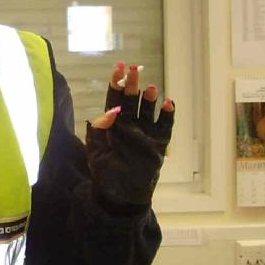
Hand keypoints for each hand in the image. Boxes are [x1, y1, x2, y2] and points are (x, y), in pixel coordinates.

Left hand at [86, 62, 174, 204]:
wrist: (120, 196)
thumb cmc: (105, 173)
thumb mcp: (95, 152)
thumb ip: (99, 130)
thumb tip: (110, 111)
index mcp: (112, 125)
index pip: (113, 99)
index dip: (115, 84)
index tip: (118, 68)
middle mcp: (130, 126)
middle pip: (131, 101)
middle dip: (132, 84)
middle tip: (134, 69)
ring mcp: (145, 134)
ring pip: (148, 111)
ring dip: (149, 99)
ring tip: (150, 87)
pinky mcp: (158, 145)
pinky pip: (165, 127)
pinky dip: (167, 116)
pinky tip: (168, 103)